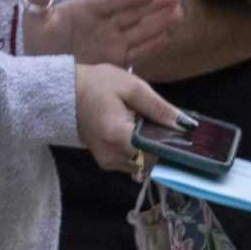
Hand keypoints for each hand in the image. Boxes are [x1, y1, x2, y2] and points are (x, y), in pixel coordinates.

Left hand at [22, 0, 183, 65]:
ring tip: (179, 11)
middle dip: (154, 3)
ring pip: (140, 28)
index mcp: (86, 8)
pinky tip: (167, 36)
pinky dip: (151, 44)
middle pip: (132, 11)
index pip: (110, 0)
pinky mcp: (115, 59)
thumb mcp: (36, 16)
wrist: (43, 72)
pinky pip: (137, 50)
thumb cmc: (39, 41)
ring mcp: (111, 41)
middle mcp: (103, 22)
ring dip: (159, 20)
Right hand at [73, 62, 184, 177]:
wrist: (64, 93)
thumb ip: (159, 108)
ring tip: (146, 125)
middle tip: (163, 124)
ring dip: (150, 148)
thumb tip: (185, 124)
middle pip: (152, 161)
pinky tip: (136, 132)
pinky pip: (132, 162)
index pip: (157, 154)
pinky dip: (139, 150)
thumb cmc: (97, 85)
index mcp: (118, 136)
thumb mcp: (132, 87)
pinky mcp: (105, 162)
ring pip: (143, 164)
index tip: (184, 136)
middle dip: (162, 146)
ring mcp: (108, 162)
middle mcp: (113, 156)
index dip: (173, 147)